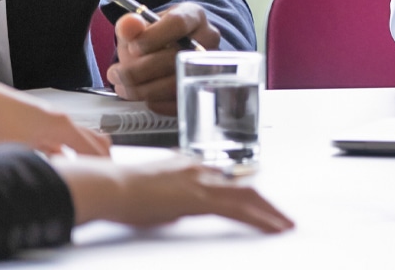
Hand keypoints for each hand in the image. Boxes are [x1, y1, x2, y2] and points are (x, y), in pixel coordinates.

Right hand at [53, 155, 292, 233]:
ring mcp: (201, 181)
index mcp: (188, 167)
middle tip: (281, 218)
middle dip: (264, 203)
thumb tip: (172, 211)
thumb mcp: (150, 198)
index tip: (258, 204)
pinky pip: (238, 208)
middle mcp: (199, 170)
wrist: (109, 187)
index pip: (225, 181)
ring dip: (268, 212)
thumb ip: (167, 202)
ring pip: (247, 195)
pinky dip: (259, 219)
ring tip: (284, 225)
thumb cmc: (120, 194)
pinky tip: (272, 228)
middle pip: (243, 185)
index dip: (245, 194)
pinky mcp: (199, 197)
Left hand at [107, 4, 222, 115]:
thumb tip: (127, 26)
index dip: (152, 37)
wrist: (174, 48)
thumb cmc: (157, 35)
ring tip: (121, 85)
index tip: (133, 48)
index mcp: (193, 16)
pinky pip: (178, 103)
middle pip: (175, 58)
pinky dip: (154, 103)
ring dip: (141, 89)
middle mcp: (207, 41)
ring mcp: (207, 67)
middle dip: (137, 70)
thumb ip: (131, 25)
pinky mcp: (202, 90)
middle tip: (115, 73)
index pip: (178, 23)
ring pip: (175, 84)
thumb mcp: (142, 24)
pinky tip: (140, 96)